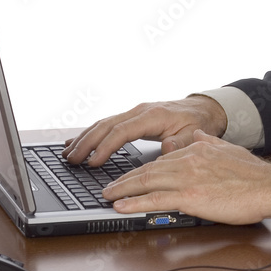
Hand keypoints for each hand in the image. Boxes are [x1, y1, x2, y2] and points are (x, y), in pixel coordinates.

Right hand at [62, 95, 227, 165]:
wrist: (203, 108)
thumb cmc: (198, 121)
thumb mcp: (194, 133)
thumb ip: (181, 143)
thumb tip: (167, 147)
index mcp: (152, 115)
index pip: (122, 131)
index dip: (106, 147)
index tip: (93, 162)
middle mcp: (140, 111)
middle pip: (106, 125)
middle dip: (86, 143)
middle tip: (71, 160)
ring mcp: (135, 112)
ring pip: (103, 123)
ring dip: (84, 138)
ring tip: (67, 153)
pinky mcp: (133, 117)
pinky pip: (108, 124)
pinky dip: (91, 133)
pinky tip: (77, 141)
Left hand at [103, 131, 270, 225]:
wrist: (268, 185)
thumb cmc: (252, 173)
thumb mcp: (227, 148)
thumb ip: (207, 142)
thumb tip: (195, 135)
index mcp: (196, 148)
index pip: (162, 159)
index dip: (143, 169)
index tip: (131, 176)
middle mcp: (188, 160)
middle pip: (148, 169)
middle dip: (125, 179)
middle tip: (109, 187)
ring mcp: (187, 178)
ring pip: (146, 182)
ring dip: (123, 190)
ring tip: (108, 196)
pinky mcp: (190, 197)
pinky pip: (154, 200)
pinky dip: (134, 203)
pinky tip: (121, 207)